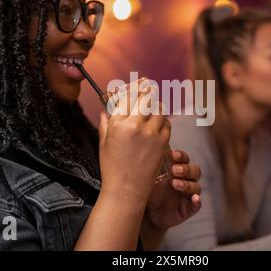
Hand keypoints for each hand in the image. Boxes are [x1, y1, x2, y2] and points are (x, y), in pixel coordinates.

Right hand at [98, 78, 169, 204]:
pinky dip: (163, 120)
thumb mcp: (103, 142)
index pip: (128, 95)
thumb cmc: (111, 167)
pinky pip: (167, 123)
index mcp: (118, 123)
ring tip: (152, 106)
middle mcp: (135, 125)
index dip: (134, 85)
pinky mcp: (163, 142)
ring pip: (158, 108)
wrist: (126, 190)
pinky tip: (158, 123)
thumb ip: (106, 122)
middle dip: (146, 89)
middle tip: (148, 85)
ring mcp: (152, 134)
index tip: (139, 80)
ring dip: (155, 105)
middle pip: (145, 96)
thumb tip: (106, 109)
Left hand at [144, 149, 201, 231]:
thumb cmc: (149, 191)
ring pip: (196, 187)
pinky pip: (197, 205)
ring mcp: (188, 195)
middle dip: (186, 169)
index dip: (181, 156)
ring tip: (175, 184)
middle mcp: (186, 180)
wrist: (147, 214)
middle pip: (195, 171)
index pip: (185, 159)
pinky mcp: (188, 209)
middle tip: (175, 170)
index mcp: (178, 170)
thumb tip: (147, 145)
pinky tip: (195, 198)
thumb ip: (152, 163)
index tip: (173, 154)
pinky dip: (197, 201)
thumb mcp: (149, 177)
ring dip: (187, 184)